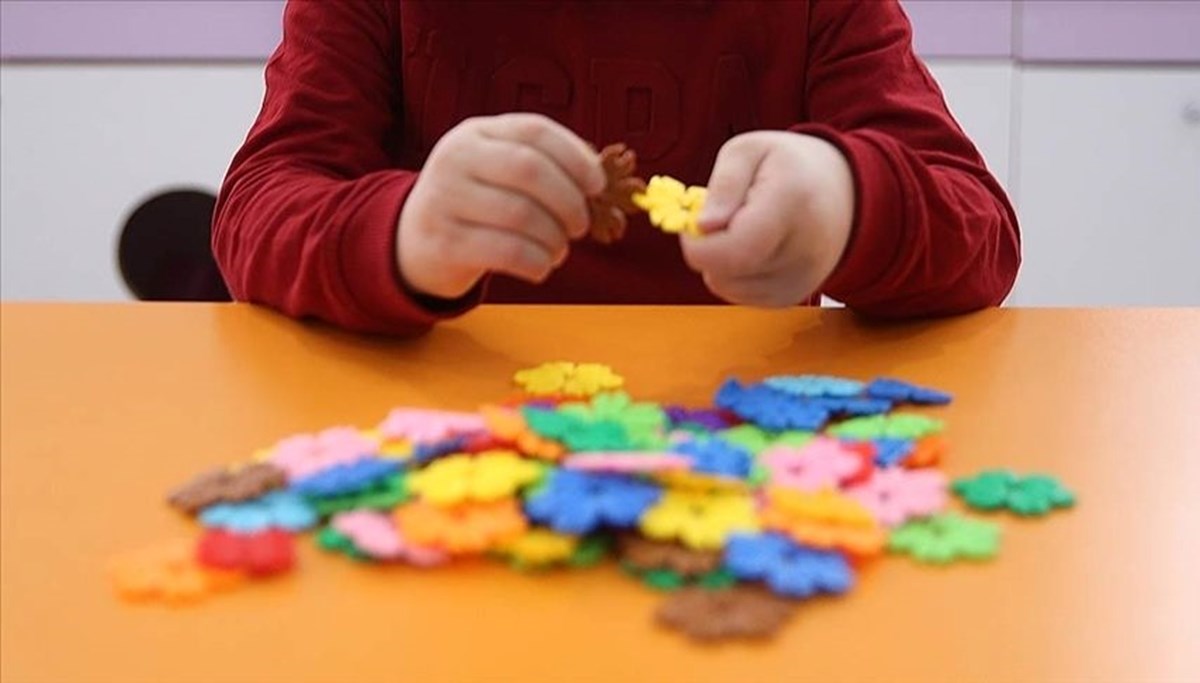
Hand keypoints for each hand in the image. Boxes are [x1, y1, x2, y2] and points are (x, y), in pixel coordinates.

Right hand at [397, 113, 604, 298]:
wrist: (411, 240)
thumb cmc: (474, 203)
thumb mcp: (496, 170)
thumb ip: (541, 164)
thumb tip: (596, 178)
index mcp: (476, 132)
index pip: (535, 131)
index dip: (575, 157)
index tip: (597, 185)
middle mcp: (456, 158)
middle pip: (530, 170)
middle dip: (569, 201)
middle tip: (580, 225)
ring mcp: (445, 199)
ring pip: (522, 215)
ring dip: (555, 239)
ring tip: (559, 249)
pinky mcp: (444, 242)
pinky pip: (507, 252)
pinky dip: (537, 263)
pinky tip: (540, 267)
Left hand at [682, 132, 853, 306]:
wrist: (845, 193)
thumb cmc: (791, 166)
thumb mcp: (750, 151)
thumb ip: (723, 185)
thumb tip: (703, 227)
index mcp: (790, 205)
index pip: (731, 252)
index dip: (697, 245)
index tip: (693, 222)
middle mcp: (802, 251)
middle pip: (724, 273)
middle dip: (707, 248)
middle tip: (723, 218)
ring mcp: (800, 280)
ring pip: (727, 287)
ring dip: (720, 262)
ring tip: (744, 230)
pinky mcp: (793, 296)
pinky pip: (741, 295)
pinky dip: (735, 274)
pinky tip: (754, 248)